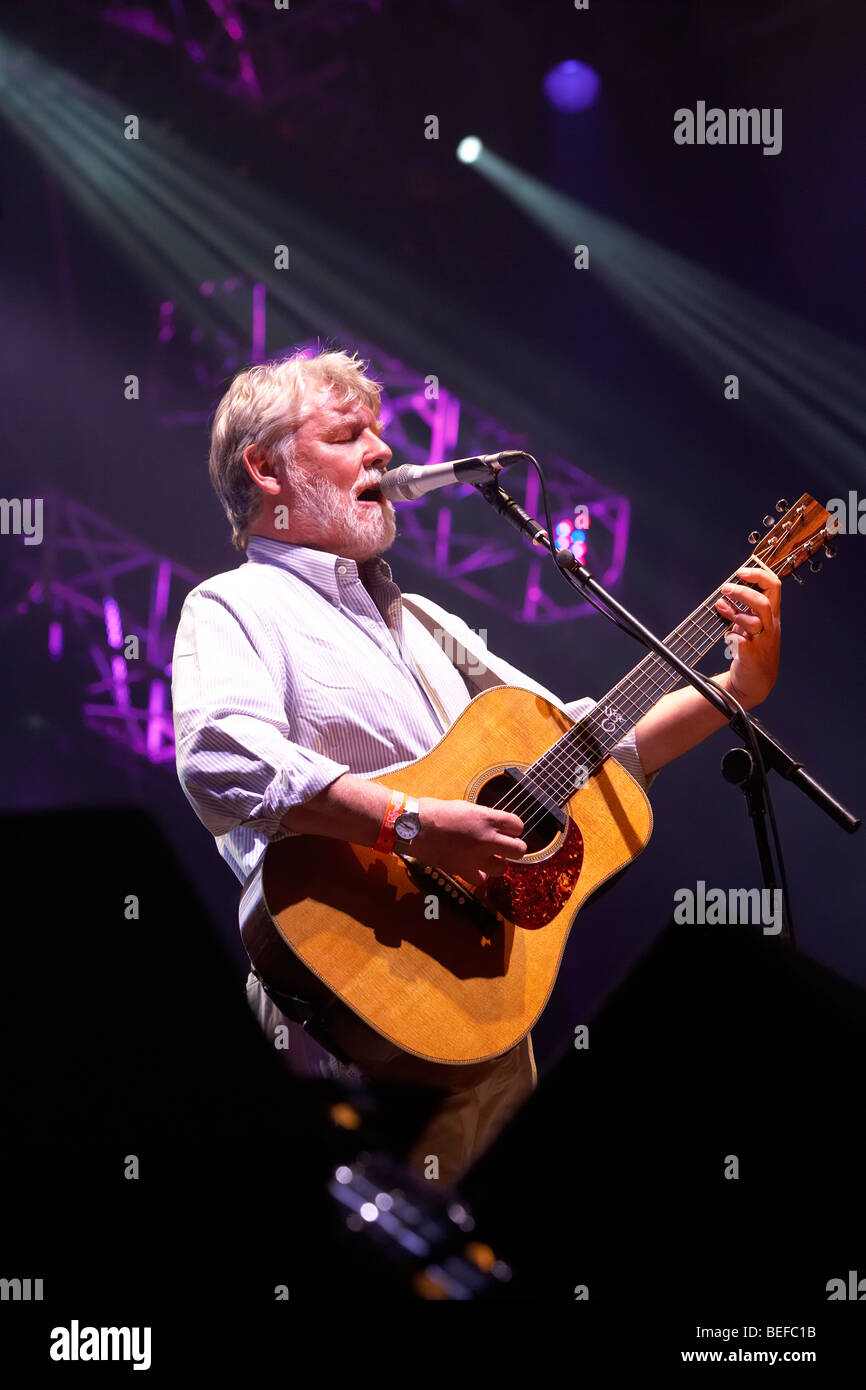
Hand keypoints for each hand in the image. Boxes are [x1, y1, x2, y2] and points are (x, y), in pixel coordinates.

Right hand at [411, 797, 526, 888]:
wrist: (413, 826)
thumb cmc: (434, 811)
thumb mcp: (465, 806)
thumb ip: (483, 818)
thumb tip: (493, 825)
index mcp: (486, 818)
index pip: (517, 826)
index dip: (513, 828)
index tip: (507, 830)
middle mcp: (486, 838)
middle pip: (519, 850)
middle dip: (514, 847)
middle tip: (504, 846)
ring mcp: (475, 856)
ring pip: (503, 868)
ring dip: (498, 863)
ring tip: (488, 857)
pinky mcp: (463, 869)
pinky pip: (481, 880)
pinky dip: (479, 875)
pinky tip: (474, 868)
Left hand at [715, 564, 781, 708]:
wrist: (755, 681)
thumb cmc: (753, 649)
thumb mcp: (748, 626)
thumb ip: (738, 611)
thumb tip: (723, 598)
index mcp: (771, 615)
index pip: (774, 587)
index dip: (759, 575)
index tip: (740, 572)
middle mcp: (770, 626)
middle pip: (764, 602)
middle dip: (744, 592)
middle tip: (725, 588)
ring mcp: (762, 641)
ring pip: (754, 621)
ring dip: (735, 613)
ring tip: (720, 606)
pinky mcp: (752, 655)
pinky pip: (741, 642)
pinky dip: (731, 636)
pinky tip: (727, 637)